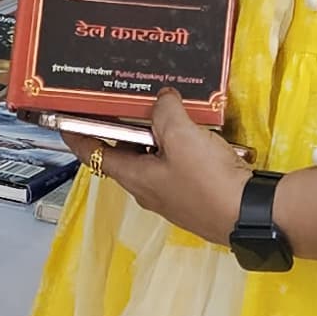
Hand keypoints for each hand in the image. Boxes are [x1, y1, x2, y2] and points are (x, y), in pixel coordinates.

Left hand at [72, 91, 249, 241]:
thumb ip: (165, 112)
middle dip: (122, 130)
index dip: (78, 137)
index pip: (94, 155)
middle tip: (125, 104)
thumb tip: (162, 99)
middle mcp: (148, 191)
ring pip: (154, 161)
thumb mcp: (181, 136)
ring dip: (155, 138)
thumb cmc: (208, 180)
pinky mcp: (196, 198)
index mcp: (134, 177)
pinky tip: (195, 135)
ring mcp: (173, 197)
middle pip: (125, 156)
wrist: (250, 215)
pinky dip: (178, 149)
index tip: (66, 121)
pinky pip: (178, 168)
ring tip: (165, 112)